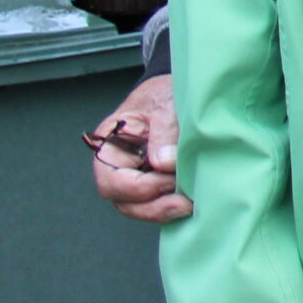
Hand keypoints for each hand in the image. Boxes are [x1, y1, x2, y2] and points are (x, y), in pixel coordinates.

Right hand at [88, 73, 190, 222]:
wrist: (174, 92)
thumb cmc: (163, 93)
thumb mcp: (165, 103)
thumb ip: (163, 131)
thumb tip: (164, 164)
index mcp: (109, 144)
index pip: (110, 178)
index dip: (138, 187)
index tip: (168, 181)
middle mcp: (117, 165)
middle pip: (122, 201)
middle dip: (152, 207)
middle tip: (184, 204)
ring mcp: (134, 176)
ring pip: (138, 207)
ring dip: (163, 211)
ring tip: (190, 205)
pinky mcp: (154, 182)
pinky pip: (156, 202)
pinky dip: (171, 206)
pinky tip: (192, 202)